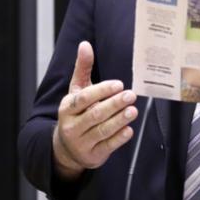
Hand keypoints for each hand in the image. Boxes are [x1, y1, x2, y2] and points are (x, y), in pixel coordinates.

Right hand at [52, 41, 136, 179]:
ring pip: (101, 130)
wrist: (67, 148)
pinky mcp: (92, 155)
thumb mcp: (76, 91)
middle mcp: (72, 125)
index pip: (84, 98)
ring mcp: (81, 142)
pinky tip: (129, 130)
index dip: (101, 90)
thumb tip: (84, 44)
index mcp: (68, 107)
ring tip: (133, 111)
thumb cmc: (76, 113)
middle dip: (114, 104)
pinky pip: (107, 146)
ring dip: (119, 120)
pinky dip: (118, 139)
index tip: (119, 84)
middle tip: (131, 95)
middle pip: (95, 114)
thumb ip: (82, 68)